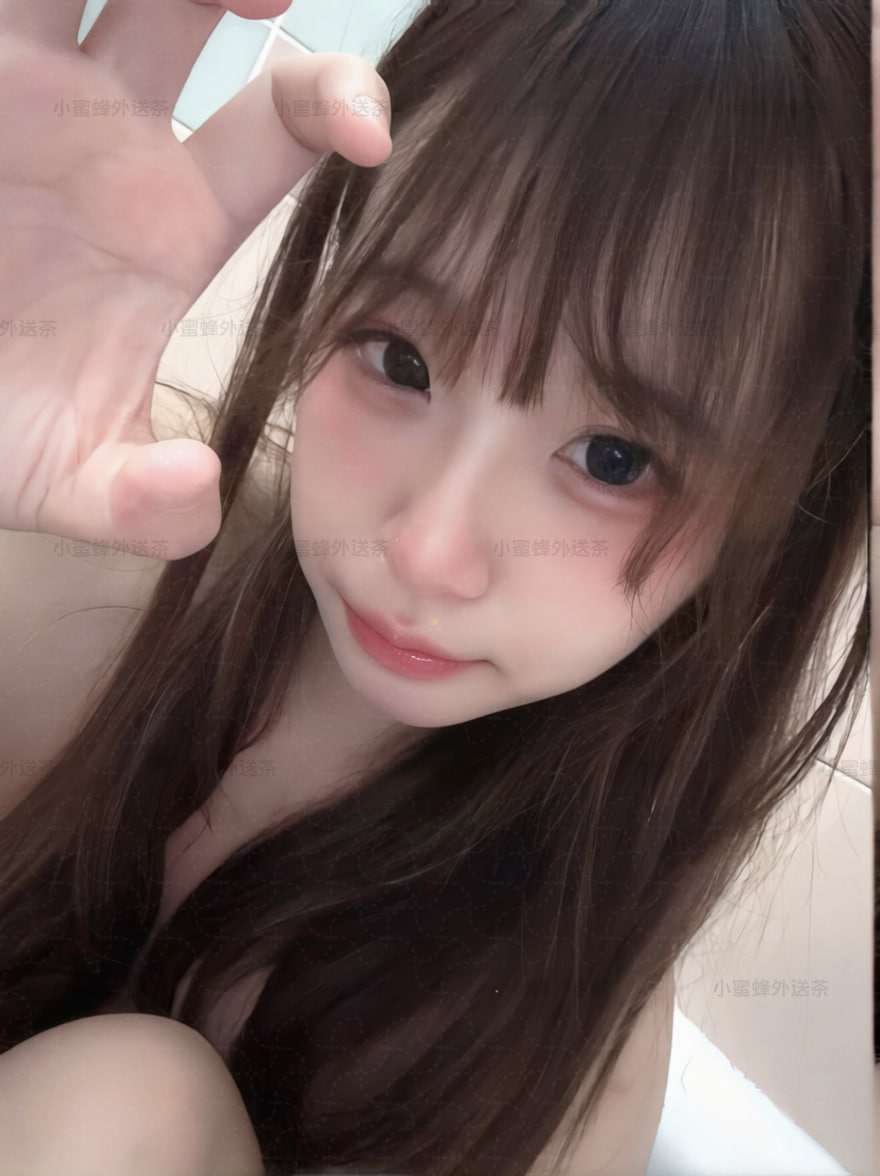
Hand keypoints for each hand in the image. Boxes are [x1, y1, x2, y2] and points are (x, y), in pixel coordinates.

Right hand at [0, 0, 391, 556]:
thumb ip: (142, 503)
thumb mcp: (70, 480)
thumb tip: (197, 495)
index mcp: (173, 217)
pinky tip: (26, 0)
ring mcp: (24, 91)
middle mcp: (109, 137)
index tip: (369, 130)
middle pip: (194, 4)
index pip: (280, 124)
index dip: (336, 101)